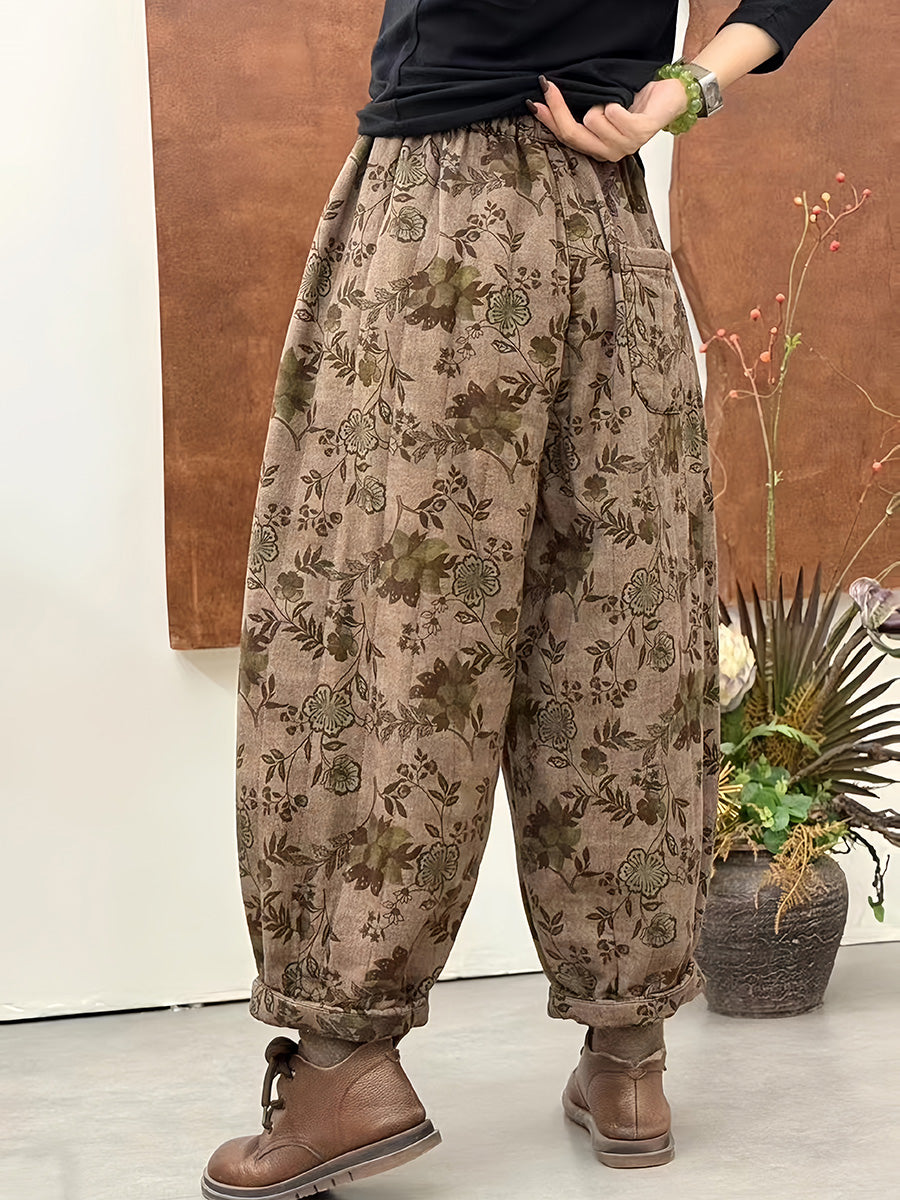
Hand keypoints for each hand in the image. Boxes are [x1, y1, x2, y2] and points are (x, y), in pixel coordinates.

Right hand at [529, 76, 689, 160]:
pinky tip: (626, 103)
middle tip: (550, 85)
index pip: (565, 137)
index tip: (534, 101)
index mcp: (599, 149)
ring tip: (614, 101)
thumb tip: (545, 102)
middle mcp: (609, 153)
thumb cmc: (636, 102)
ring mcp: (625, 146)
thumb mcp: (601, 106)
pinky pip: (612, 114)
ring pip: (592, 119)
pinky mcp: (639, 134)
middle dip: (558, 108)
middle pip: (573, 133)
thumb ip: (578, 111)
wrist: (670, 97)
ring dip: (601, 103)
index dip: (548, 119)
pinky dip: (615, 103)